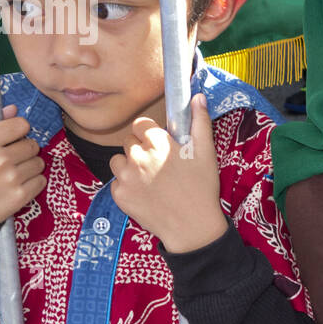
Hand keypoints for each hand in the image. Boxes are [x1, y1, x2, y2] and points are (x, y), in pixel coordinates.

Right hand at [0, 103, 45, 223]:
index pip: (20, 125)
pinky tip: (16, 186)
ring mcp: (12, 179)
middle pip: (32, 144)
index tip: (12, 138)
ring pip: (39, 162)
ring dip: (29, 166)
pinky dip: (33, 182)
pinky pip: (41, 181)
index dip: (18, 130)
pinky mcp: (20, 196)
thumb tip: (13, 109)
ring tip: (11, 174)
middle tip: (10, 159)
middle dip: (24, 150)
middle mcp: (0, 159)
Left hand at [109, 94, 226, 252]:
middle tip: (159, 166)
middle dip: (140, 151)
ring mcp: (126, 177)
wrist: (192, 227)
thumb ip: (200, 121)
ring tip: (149, 180)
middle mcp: (137, 156)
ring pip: (118, 161)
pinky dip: (127, 187)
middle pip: (128, 142)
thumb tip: (198, 96)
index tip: (160, 145)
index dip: (150, 134)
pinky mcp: (119, 195)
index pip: (140, 124)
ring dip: (130, 167)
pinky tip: (145, 194)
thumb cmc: (202, 188)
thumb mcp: (206, 152)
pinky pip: (116, 183)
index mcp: (158, 142)